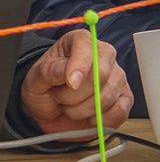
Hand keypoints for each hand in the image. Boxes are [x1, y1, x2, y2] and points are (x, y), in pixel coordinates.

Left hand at [18, 29, 132, 135]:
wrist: (49, 112)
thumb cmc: (43, 89)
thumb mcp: (36, 78)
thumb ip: (49, 71)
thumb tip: (67, 71)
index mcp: (79, 41)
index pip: (87, 47)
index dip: (80, 66)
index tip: (71, 83)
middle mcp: (103, 55)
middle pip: (101, 74)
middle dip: (75, 94)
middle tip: (59, 97)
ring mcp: (117, 77)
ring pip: (107, 97)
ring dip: (82, 109)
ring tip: (69, 106)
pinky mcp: (125, 99)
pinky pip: (119, 112)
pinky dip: (99, 120)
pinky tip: (87, 116)